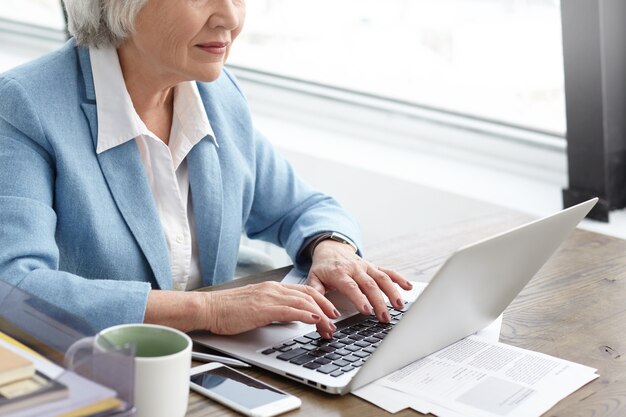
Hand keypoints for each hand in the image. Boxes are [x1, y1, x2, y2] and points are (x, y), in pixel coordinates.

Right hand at [202, 281, 340, 337]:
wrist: (208, 308)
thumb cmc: (227, 310)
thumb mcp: (257, 307)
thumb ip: (274, 309)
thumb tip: (291, 318)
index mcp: (272, 287)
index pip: (304, 290)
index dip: (321, 300)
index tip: (331, 312)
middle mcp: (273, 289)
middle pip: (309, 295)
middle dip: (326, 308)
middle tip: (336, 321)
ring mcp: (268, 297)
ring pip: (303, 302)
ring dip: (320, 315)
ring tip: (329, 326)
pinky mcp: (262, 308)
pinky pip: (290, 310)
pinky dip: (305, 315)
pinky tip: (314, 320)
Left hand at [306, 240, 412, 322]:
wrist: (330, 248)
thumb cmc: (322, 268)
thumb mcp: (313, 281)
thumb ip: (316, 298)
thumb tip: (322, 320)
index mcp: (339, 273)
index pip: (351, 286)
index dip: (359, 298)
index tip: (367, 311)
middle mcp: (355, 268)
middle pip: (370, 285)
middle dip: (379, 302)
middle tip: (385, 317)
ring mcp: (366, 267)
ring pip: (382, 278)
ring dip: (392, 292)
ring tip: (399, 306)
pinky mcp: (374, 266)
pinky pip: (388, 271)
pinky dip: (399, 278)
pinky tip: (408, 287)